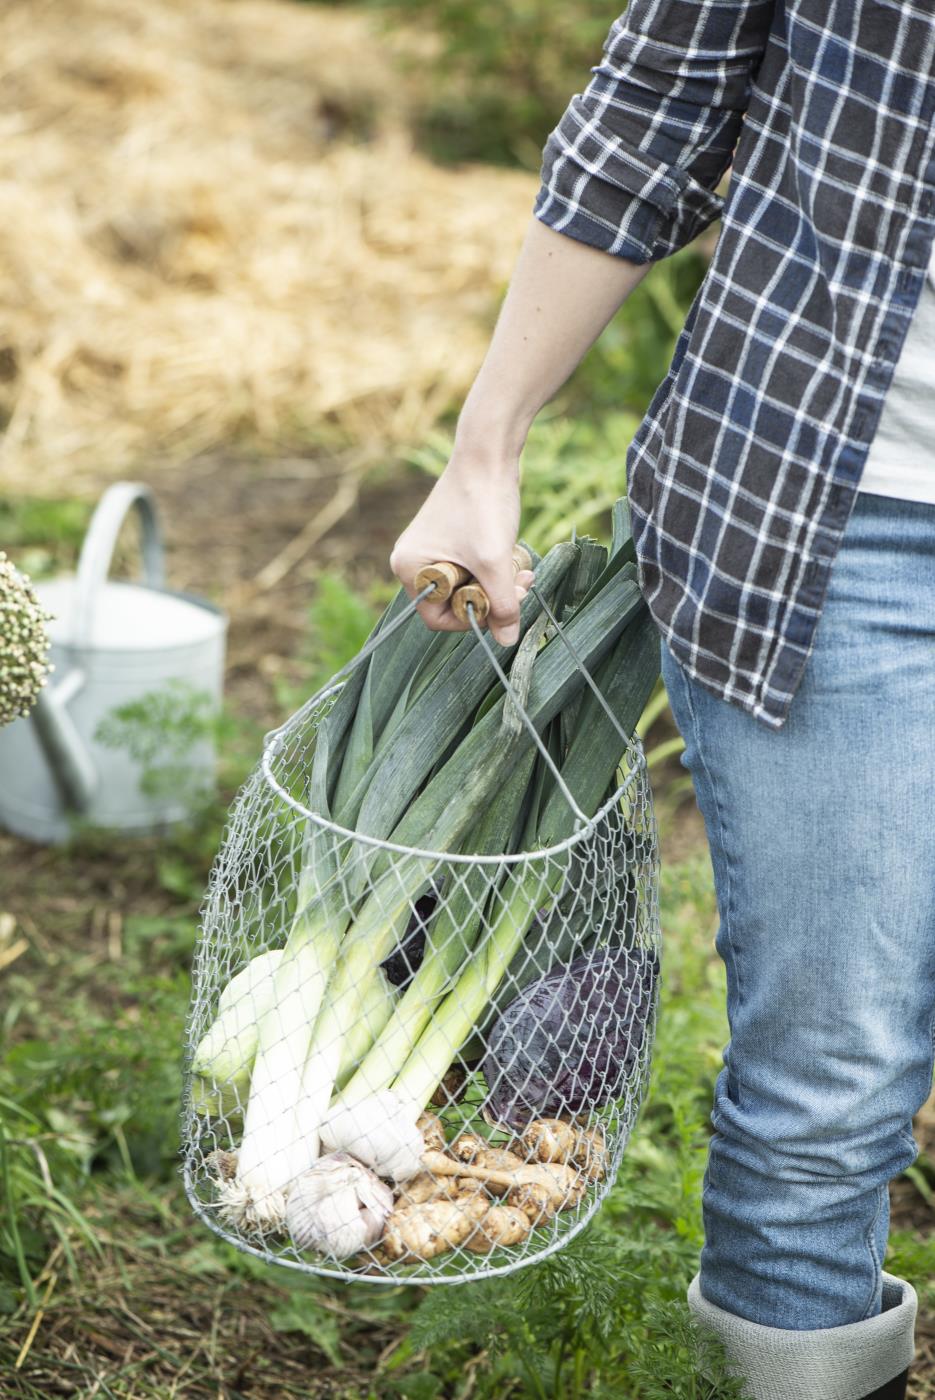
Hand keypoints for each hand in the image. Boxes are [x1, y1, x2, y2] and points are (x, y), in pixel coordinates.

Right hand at [390, 455, 533, 644]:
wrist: (488, 455)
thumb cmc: (483, 505)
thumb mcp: (494, 563)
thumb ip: (502, 606)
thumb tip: (507, 642)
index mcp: (410, 567)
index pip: (437, 618)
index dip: (472, 619)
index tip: (501, 608)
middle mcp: (413, 560)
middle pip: (455, 602)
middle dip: (491, 599)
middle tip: (520, 587)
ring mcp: (432, 548)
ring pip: (469, 585)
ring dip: (498, 584)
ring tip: (522, 572)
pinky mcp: (452, 538)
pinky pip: (473, 567)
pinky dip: (494, 568)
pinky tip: (513, 557)